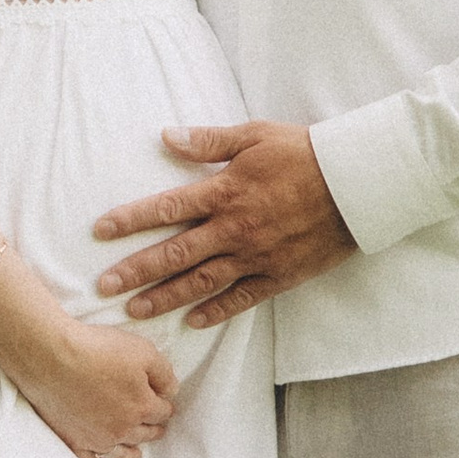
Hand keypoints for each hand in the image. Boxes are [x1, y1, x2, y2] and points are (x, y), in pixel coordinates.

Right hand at [13, 318, 179, 457]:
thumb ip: (163, 373)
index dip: (164, 405)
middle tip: (154, 425)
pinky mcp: (73, 442)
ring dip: (132, 452)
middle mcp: (123, 428)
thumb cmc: (96, 349)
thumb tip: (171, 391)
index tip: (162, 403)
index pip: (162, 412)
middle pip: (145, 434)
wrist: (50, 358)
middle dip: (152, 428)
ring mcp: (97, 439)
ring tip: (136, 453)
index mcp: (142, 407)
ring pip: (123, 453)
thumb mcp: (142, 351)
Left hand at [92, 120, 356, 329]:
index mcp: (225, 191)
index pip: (166, 208)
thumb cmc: (304, 152)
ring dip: (164, 298)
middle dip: (136, 271)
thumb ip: (209, 141)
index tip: (101, 231)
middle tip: (103, 288)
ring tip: (134, 311)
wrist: (357, 182)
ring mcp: (256, 256)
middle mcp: (234, 229)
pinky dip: (215, 311)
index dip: (130, 220)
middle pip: (175, 254)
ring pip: (201, 283)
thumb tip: (167, 137)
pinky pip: (241, 298)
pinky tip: (192, 322)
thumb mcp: (254, 135)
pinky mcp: (278, 275)